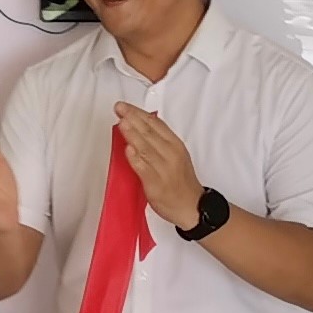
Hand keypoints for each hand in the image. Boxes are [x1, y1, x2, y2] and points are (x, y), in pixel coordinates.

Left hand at [113, 103, 206, 229]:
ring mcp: (163, 169)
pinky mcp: (156, 183)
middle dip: (133, 118)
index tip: (125, 106)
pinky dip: (135, 158)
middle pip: (149, 132)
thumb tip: (139, 124)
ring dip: (132, 134)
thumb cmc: (181, 180)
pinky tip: (128, 149)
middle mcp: (171, 154)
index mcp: (176, 145)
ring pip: (145, 148)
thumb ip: (159, 140)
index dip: (139, 113)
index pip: (156, 124)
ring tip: (121, 122)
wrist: (193, 206)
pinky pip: (143, 168)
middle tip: (119, 108)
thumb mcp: (176, 154)